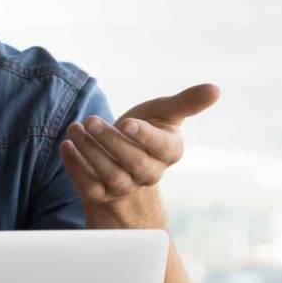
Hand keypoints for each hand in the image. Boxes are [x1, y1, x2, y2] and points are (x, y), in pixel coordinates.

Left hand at [59, 83, 219, 226]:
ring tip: (75, 128)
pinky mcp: (101, 193)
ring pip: (110, 175)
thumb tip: (216, 89)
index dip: (144, 137)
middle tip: (91, 120)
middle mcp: (150, 172)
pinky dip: (76, 167)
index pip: (161, 148)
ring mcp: (125, 186)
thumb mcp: (165, 112)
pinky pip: (88, 185)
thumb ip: (187, 102)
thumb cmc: (147, 128)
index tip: (127, 123)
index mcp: (169, 152)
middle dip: (110, 141)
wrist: (121, 157)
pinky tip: (66, 145)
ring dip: (90, 151)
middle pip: (133, 162)